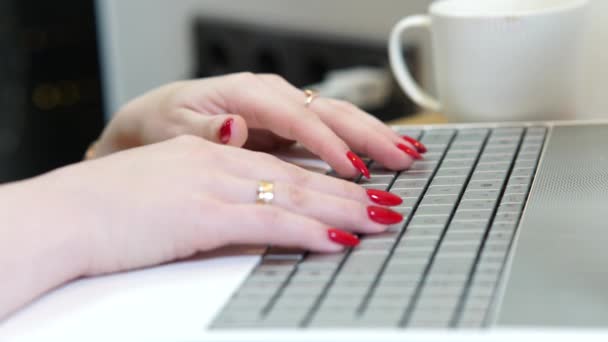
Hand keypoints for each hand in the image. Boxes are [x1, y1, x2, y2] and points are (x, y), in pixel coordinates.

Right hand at [58, 136, 404, 275]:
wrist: (65, 214)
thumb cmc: (111, 209)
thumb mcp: (174, 196)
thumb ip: (217, 204)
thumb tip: (255, 226)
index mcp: (214, 153)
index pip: (285, 164)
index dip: (329, 178)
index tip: (361, 191)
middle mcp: (220, 161)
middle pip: (300, 175)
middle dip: (351, 191)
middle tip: (389, 203)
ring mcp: (212, 184)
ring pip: (293, 192)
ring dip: (343, 208)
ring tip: (381, 219)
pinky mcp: (201, 212)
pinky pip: (266, 220)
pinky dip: (306, 229)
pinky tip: (336, 239)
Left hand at [93, 73, 426, 178]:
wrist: (157, 120)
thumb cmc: (164, 123)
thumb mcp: (173, 127)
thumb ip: (205, 128)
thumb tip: (235, 126)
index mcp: (247, 93)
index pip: (297, 118)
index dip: (327, 144)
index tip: (353, 169)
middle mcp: (272, 95)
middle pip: (331, 112)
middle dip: (370, 135)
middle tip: (404, 158)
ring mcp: (283, 107)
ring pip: (339, 117)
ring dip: (375, 135)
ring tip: (409, 153)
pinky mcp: (288, 123)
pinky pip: (330, 129)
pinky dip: (360, 140)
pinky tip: (383, 150)